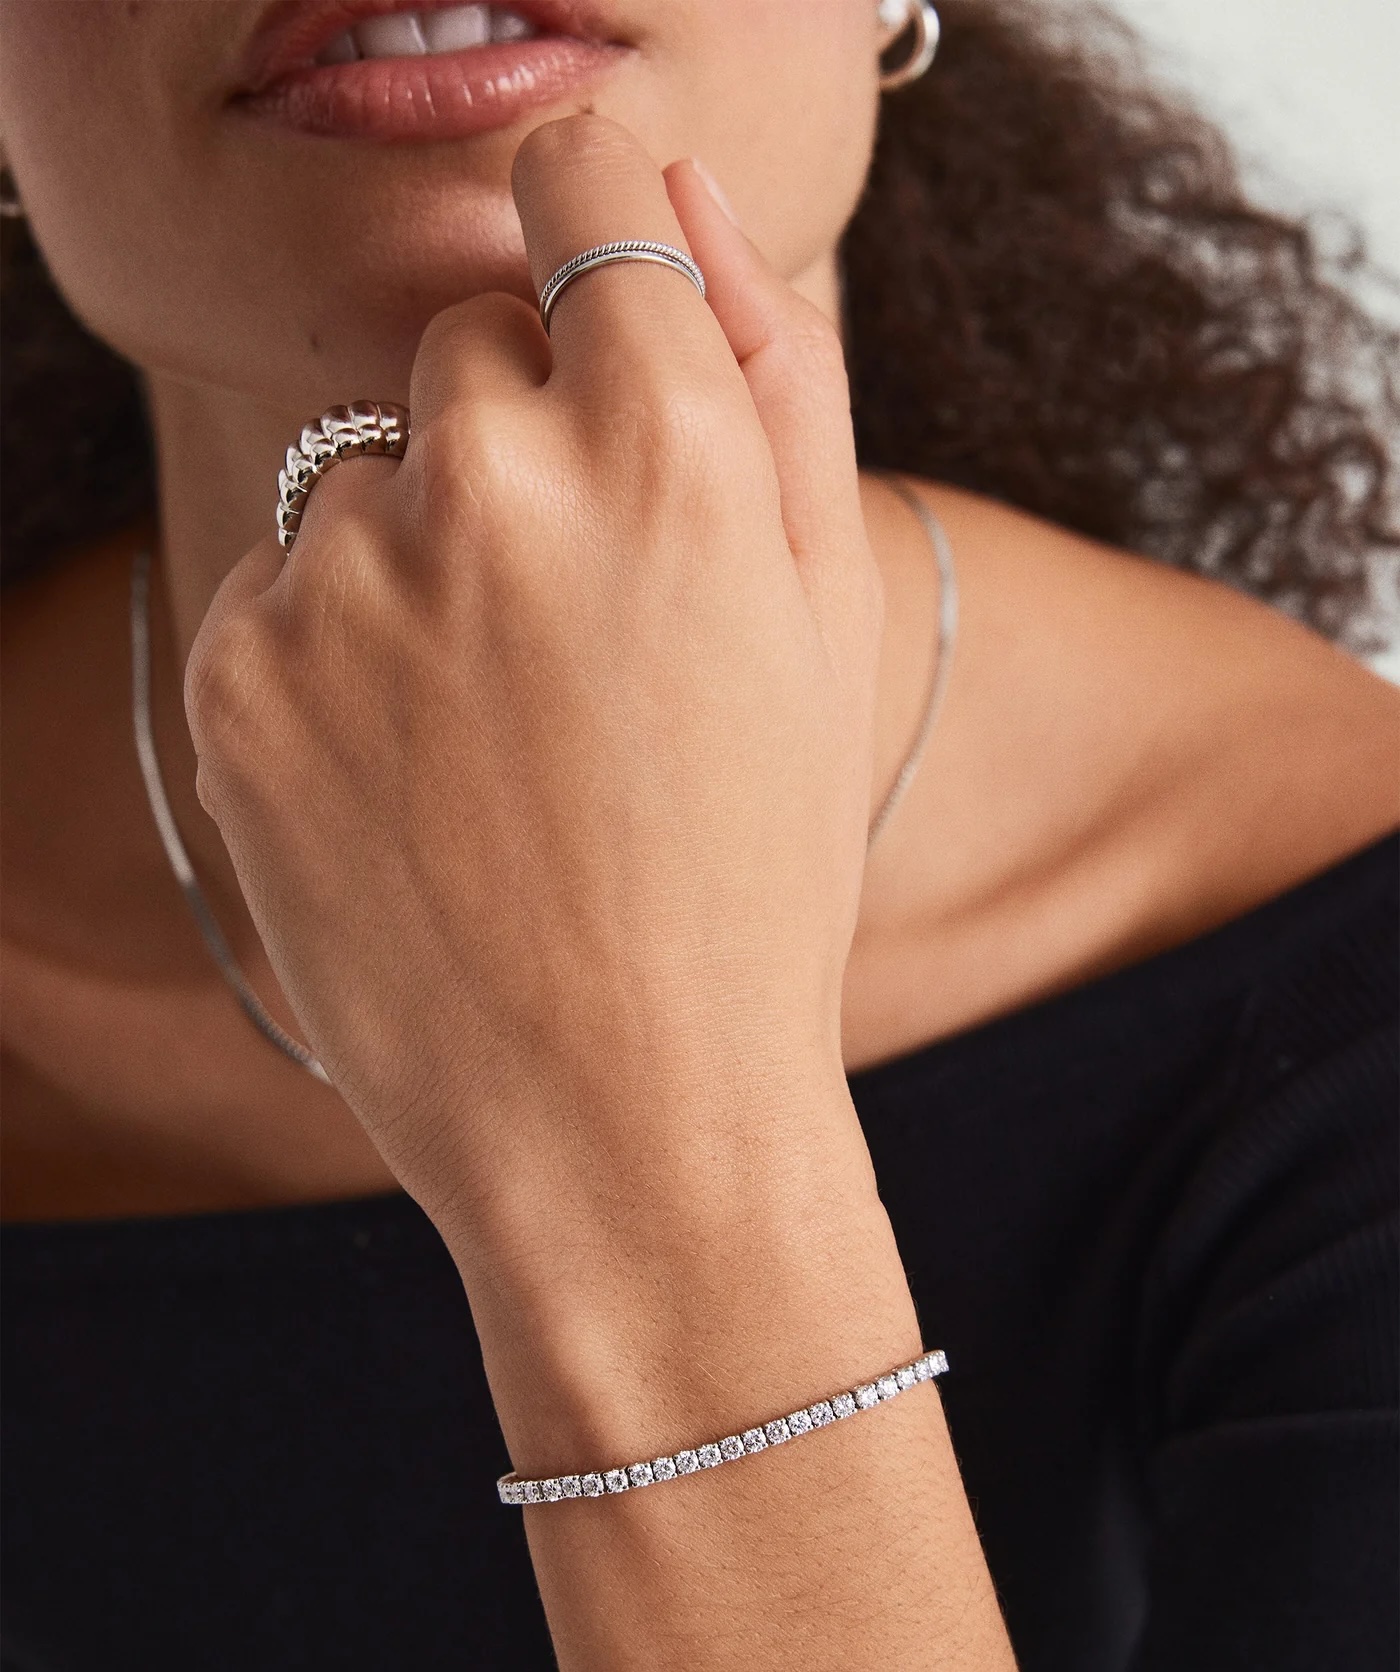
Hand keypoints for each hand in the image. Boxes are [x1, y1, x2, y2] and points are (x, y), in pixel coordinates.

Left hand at [183, 115, 883, 1224]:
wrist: (626, 1116)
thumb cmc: (756, 870)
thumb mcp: (826, 620)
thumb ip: (776, 373)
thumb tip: (685, 198)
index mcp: (668, 446)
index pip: (581, 181)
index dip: (593, 232)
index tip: (596, 301)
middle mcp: (489, 478)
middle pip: (467, 340)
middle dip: (527, 439)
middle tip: (588, 626)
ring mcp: (342, 579)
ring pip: (369, 472)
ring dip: (430, 557)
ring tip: (503, 733)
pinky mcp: (236, 673)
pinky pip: (283, 584)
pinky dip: (341, 650)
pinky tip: (418, 778)